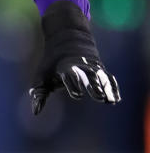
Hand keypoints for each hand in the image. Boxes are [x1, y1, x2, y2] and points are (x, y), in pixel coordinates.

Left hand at [29, 0, 120, 114]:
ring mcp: (92, 66)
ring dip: (106, 88)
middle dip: (93, 86)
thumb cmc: (51, 64)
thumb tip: (35, 112)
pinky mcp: (100, 69)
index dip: (74, 85)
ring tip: (111, 101)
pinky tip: (116, 99)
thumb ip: (39, 94)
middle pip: (88, 76)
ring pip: (101, 77)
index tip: (78, 95)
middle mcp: (81, 66)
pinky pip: (108, 78)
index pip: (70, 75)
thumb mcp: (42, 76)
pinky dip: (113, 87)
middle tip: (99, 97)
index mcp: (64, 66)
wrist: (68, 40)